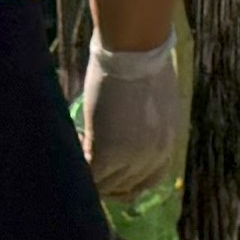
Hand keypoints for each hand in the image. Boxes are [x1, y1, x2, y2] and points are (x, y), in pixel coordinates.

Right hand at [73, 31, 185, 202]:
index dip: (125, 181)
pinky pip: (89, 176)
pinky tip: (71, 144)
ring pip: (105, 186)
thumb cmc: (144, 64)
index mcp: (167, 145)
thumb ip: (145, 128)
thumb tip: (124, 134)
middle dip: (103, 179)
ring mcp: (132, 159)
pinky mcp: (108, 154)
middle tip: (84, 158)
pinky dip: (77, 165)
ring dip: (89, 173)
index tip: (108, 172)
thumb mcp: (154, 104)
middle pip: (125, 189)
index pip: (148, 182)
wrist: (135, 50)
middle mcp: (154, 158)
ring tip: (76, 148)